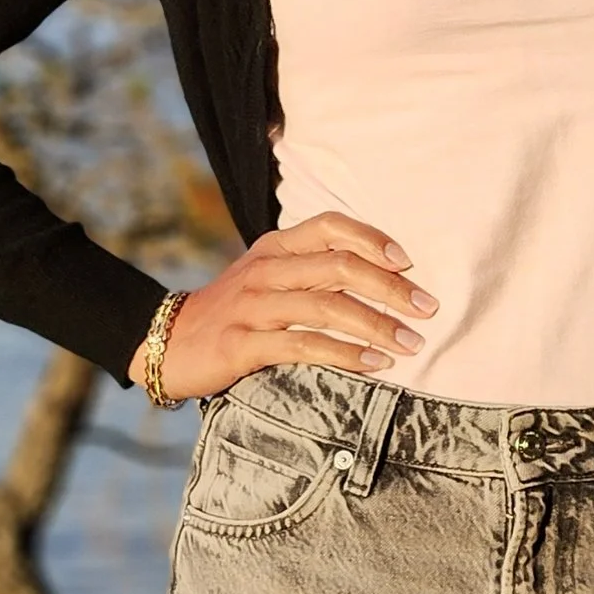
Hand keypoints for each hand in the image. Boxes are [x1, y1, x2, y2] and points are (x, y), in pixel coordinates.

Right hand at [156, 213, 434, 400]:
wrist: (165, 344)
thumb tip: (379, 279)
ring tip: (411, 344)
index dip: (373, 239)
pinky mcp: (243, 344)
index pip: (330, 226)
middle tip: (427, 308)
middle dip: (390, 288)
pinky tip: (374, 366)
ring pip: (326, 306)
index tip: (408, 263)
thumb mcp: (267, 280)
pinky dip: (346, 355)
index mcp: (274, 247)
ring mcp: (253, 305)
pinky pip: (304, 345)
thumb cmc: (232, 314)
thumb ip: (311, 273)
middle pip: (338, 266)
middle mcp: (265, 269)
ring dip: (377, 325)